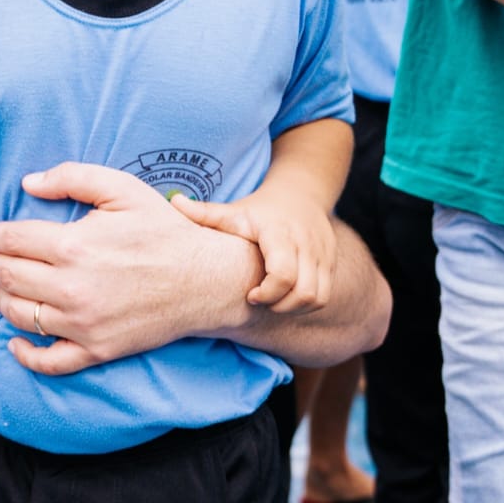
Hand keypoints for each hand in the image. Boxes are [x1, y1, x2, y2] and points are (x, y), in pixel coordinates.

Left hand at [0, 163, 261, 376]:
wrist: (207, 281)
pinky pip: (49, 361)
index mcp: (74, 246)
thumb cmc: (164, 231)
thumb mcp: (123, 189)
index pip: (10, 240)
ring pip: (19, 315)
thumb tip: (27, 183)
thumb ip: (72, 177)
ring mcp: (83, 324)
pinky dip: (25, 354)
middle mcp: (72, 289)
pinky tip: (15, 341)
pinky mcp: (97, 350)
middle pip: (7, 276)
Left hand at [171, 189, 336, 313]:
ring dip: (294, 308)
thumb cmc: (259, 209)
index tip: (250, 296)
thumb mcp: (233, 210)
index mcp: (279, 233)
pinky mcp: (331, 263)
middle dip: (280, 306)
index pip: (282, 273)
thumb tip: (173, 202)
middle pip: (304, 292)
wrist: (301, 194)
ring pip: (318, 297)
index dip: (267, 293)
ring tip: (272, 302)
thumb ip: (204, 213)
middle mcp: (305, 244)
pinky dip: (306, 304)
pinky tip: (285, 298)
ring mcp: (322, 255)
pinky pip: (325, 295)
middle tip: (259, 302)